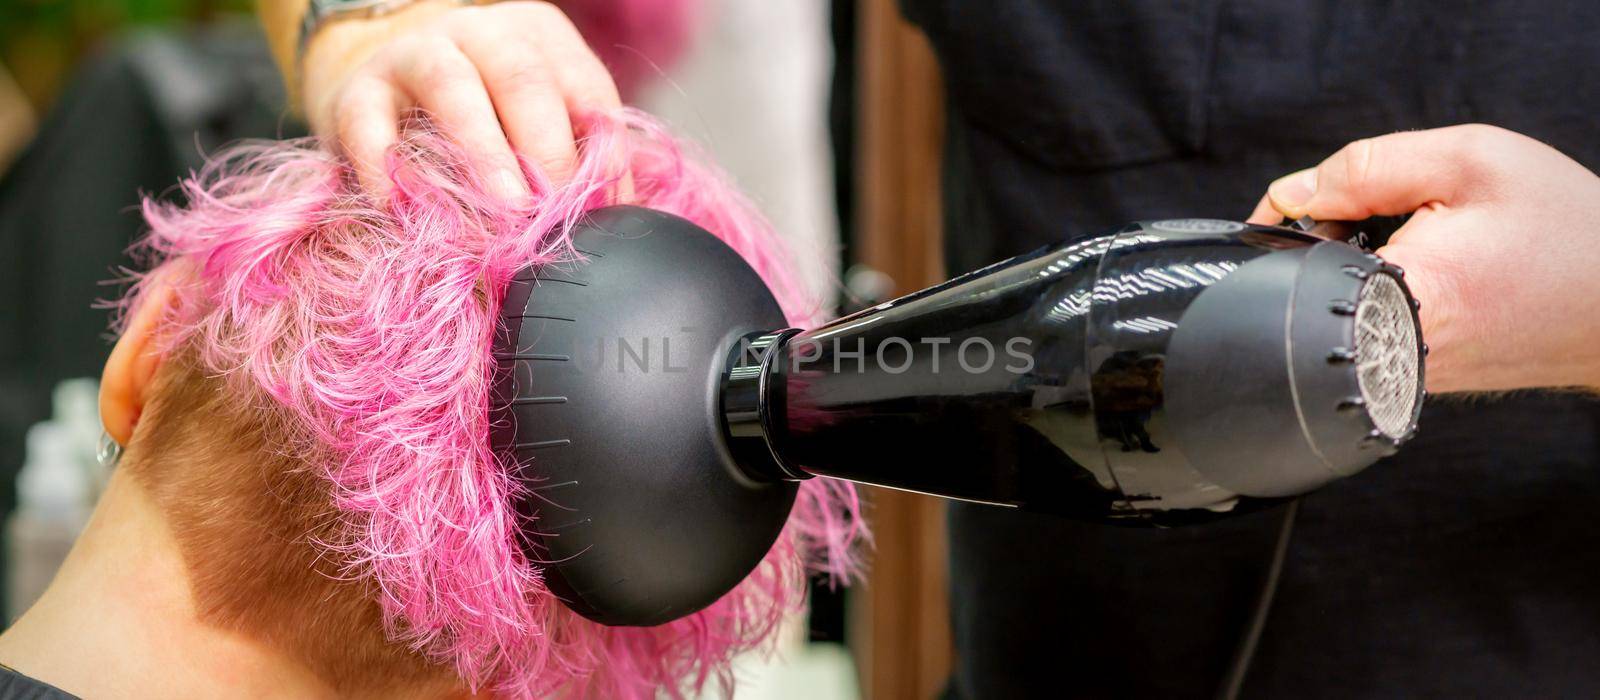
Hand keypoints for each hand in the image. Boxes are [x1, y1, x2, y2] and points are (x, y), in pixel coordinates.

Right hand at [299, 0, 620, 197]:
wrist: (380, 86)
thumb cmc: (480, 117)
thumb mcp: (535, 123)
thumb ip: (576, 158)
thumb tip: (617, 220)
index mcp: (539, 37)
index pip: (587, 89)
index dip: (603, 156)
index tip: (605, 216)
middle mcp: (480, 32)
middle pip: (524, 79)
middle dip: (548, 151)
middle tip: (557, 214)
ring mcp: (414, 54)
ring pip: (453, 87)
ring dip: (485, 153)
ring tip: (507, 211)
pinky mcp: (355, 92)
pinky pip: (370, 126)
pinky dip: (389, 171)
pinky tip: (408, 212)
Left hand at [1248, 124, 1599, 392]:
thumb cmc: (1566, 230)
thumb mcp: (1471, 163)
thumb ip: (1368, 167)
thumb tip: (1293, 190)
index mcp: (1405, 292)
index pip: (1293, 263)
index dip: (1289, 222)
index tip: (1318, 200)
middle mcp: (1394, 346)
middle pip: (1306, 290)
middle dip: (1324, 241)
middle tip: (1382, 216)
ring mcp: (1405, 373)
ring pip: (1336, 311)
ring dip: (1355, 269)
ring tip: (1421, 247)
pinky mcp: (1417, 382)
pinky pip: (1368, 328)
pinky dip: (1382, 295)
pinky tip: (1434, 278)